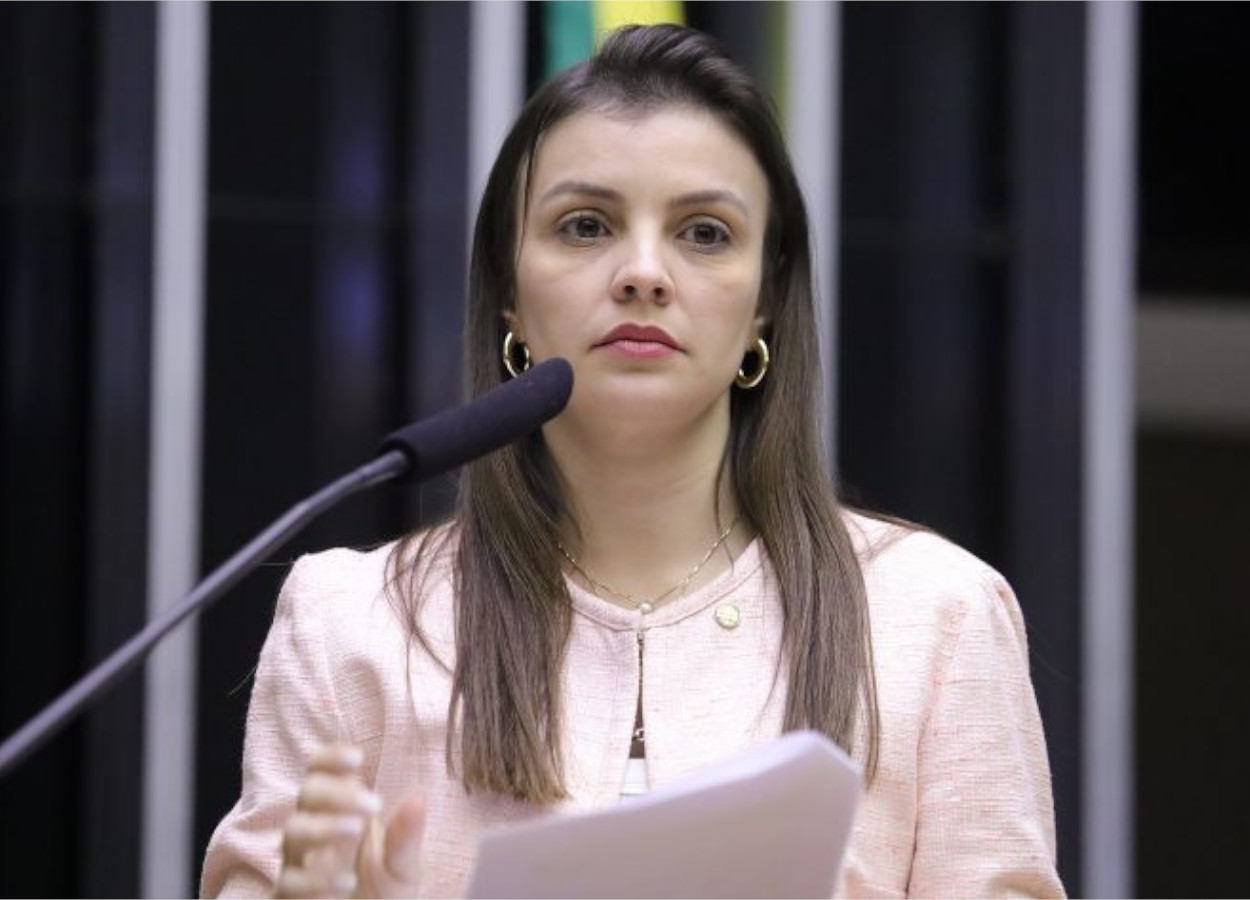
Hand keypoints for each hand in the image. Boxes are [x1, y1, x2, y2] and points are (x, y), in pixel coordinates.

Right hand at [275, 744, 425, 898]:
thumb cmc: (383, 895)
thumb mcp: (402, 867)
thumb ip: (405, 836)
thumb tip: (418, 798)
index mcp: (340, 813)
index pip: (322, 772)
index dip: (331, 758)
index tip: (358, 758)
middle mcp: (314, 831)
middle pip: (308, 794)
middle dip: (337, 794)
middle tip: (373, 804)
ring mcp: (298, 863)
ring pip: (293, 832)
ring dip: (323, 827)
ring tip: (355, 830)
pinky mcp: (290, 895)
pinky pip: (290, 880)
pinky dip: (315, 879)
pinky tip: (345, 881)